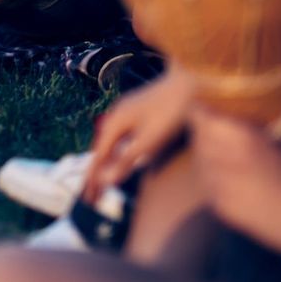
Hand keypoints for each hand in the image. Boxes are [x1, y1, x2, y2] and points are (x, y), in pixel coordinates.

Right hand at [84, 68, 194, 198]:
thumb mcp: (150, 141)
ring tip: (104, 181)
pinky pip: (122, 136)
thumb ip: (126, 161)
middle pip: (102, 150)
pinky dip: (118, 151)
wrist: (192, 80)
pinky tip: (123, 156)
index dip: (93, 180)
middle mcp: (117, 115)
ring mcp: (127, 110)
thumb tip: (104, 180)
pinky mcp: (140, 109)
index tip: (88, 201)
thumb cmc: (172, 111)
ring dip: (107, 163)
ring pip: (112, 142)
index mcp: (115, 123)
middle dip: (97, 174)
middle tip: (93, 198)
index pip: (98, 158)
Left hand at [189, 106, 280, 263]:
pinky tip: (229, 172)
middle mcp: (222, 159)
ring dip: (207, 149)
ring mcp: (216, 185)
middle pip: (197, 134)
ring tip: (224, 146)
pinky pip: (205, 181)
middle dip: (206, 126)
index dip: (202, 105)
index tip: (212, 100)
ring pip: (198, 158)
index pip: (200, 114)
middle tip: (221, 121)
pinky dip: (212, 173)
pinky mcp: (217, 205)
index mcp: (241, 139)